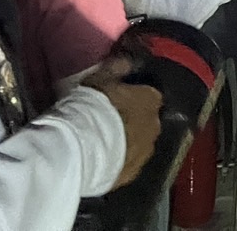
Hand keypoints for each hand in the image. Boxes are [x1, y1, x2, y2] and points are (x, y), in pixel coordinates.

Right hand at [83, 55, 162, 189]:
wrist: (80, 150)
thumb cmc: (91, 107)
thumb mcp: (99, 78)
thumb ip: (116, 68)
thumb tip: (127, 62)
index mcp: (151, 99)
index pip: (149, 94)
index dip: (133, 97)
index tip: (118, 99)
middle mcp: (155, 126)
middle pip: (146, 120)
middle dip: (133, 121)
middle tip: (109, 122)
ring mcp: (146, 152)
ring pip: (139, 144)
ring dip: (127, 142)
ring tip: (103, 144)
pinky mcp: (132, 174)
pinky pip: (127, 164)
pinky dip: (119, 161)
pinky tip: (101, 161)